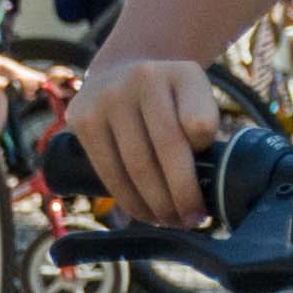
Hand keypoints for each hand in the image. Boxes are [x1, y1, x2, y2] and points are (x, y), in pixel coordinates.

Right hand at [69, 55, 227, 224]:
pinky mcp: (82, 117)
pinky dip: (128, 199)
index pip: (199, 124)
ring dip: (155, 204)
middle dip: (181, 194)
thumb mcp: (197, 98)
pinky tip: (143, 213)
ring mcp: (107, 96)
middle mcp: (142, 77)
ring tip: (169, 221)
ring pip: (136, 165)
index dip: (203, 158)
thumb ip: (206, 127)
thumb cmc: (170, 99)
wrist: (121, 71)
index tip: (210, 189)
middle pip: (167, 149)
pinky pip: (108, 171)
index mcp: (182, 72)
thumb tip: (209, 180)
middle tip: (192, 220)